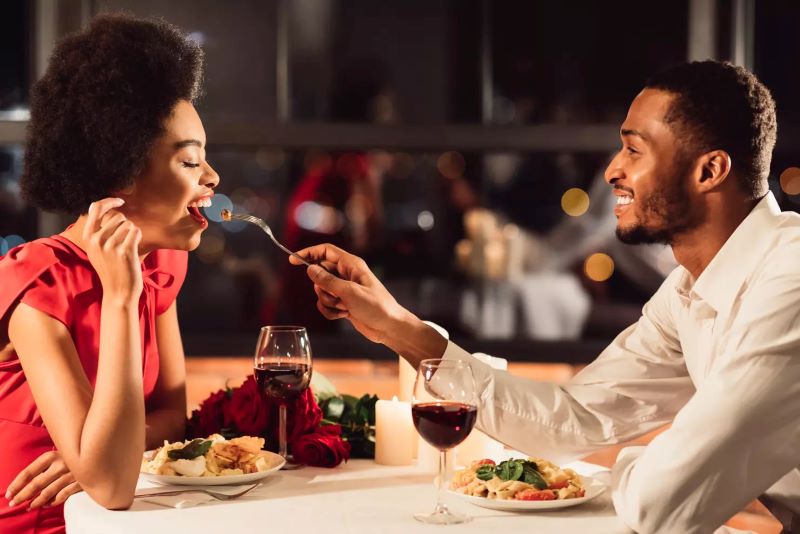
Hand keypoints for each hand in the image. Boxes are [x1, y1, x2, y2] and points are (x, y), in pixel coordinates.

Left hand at [5, 451, 80, 508]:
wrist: (97, 454)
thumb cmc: (72, 456)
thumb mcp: (57, 454)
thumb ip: (44, 466)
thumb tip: (25, 483)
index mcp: (51, 455)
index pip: (28, 472)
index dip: (16, 484)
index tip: (9, 493)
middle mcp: (60, 464)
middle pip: (36, 484)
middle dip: (22, 496)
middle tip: (14, 503)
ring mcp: (71, 474)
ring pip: (48, 492)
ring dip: (36, 502)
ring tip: (29, 507)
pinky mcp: (81, 482)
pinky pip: (62, 496)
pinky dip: (52, 502)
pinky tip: (46, 505)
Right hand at [82, 197, 142, 303]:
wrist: (118, 292)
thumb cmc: (111, 269)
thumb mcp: (97, 249)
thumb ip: (97, 230)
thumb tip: (100, 206)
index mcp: (88, 237)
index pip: (95, 208)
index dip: (109, 201)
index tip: (120, 201)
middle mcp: (96, 240)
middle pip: (118, 216)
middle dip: (125, 225)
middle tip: (124, 241)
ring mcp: (109, 245)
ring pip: (128, 224)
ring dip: (132, 233)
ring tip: (127, 248)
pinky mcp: (124, 250)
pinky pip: (136, 232)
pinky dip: (138, 238)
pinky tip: (134, 249)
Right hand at [289, 244, 408, 344]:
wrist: (389, 327)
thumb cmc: (376, 306)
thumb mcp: (349, 292)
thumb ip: (327, 280)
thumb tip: (310, 269)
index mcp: (351, 265)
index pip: (325, 251)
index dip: (308, 253)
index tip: (293, 261)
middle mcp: (347, 274)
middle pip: (320, 273)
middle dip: (322, 287)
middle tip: (336, 296)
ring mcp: (345, 289)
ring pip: (321, 291)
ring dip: (328, 302)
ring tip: (344, 307)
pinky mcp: (344, 303)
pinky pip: (326, 304)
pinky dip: (331, 311)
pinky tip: (344, 315)